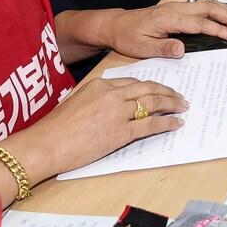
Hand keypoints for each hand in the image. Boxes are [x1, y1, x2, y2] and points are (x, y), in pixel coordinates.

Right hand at [10, 77, 186, 180]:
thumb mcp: (75, 102)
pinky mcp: (120, 132)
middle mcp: (111, 94)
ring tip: (182, 107)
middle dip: (167, 92)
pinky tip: (175, 124)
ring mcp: (117, 112)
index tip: (160, 90)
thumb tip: (110, 104)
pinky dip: (166, 123)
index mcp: (100, 84)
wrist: (44, 145)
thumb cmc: (53, 129)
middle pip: (148, 88)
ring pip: (153, 103)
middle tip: (179, 96)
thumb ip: (94, 98)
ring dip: (171, 104)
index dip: (150, 86)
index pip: (133, 81)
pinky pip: (150, 125)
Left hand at [102, 0, 226, 58]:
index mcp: (169, 19)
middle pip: (208, 7)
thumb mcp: (141, 47)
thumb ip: (163, 48)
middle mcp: (176, 9)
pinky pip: (201, 4)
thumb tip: (182, 50)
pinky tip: (225, 12)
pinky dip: (217, 7)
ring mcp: (177, 6)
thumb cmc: (127, 36)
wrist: (116, 24)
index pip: (199, 23)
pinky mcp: (177, 8)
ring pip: (207, 3)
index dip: (218, 29)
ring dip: (225, 11)